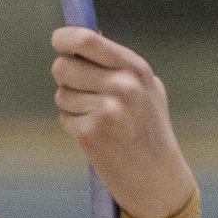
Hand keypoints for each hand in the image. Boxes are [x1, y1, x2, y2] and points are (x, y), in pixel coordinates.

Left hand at [51, 27, 195, 217]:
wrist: (158, 179)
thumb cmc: (151, 131)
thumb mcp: (148, 89)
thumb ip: (119, 64)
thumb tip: (82, 41)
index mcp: (135, 68)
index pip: (87, 40)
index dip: (65, 38)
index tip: (59, 42)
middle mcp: (122, 85)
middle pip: (63, 67)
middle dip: (66, 78)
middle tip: (82, 92)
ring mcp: (106, 109)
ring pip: (61, 94)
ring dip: (71, 105)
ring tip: (98, 119)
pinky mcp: (91, 133)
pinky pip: (64, 118)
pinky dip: (74, 126)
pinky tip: (97, 136)